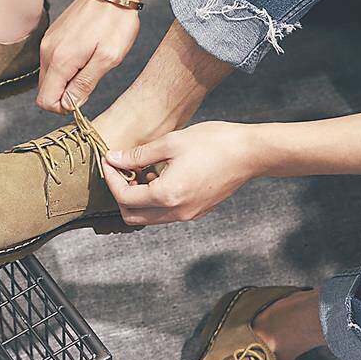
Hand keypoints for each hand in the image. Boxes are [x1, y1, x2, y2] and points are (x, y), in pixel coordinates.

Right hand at [37, 0, 138, 114]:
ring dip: (67, 80)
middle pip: (45, 90)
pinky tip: (86, 54)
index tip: (83, 97)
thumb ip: (85, 84)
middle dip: (65, 94)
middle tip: (90, 80)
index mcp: (60, 60)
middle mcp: (47, 52)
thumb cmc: (115, 23)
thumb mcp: (108, 58)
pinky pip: (52, 62)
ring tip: (90, 65)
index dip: (63, 107)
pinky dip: (66, 66)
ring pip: (49, 76)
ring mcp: (48, 42)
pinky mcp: (52, 35)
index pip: (45, 101)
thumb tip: (69, 105)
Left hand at [101, 122, 261, 225]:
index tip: (109, 160)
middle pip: (132, 216)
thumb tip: (114, 159)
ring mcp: (188, 214)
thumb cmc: (214, 143)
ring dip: (138, 198)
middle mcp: (176, 212)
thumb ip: (139, 155)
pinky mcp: (197, 211)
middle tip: (121, 169)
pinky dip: (154, 200)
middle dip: (120, 193)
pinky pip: (166, 213)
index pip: (124, 197)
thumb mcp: (171, 142)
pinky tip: (159, 175)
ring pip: (149, 217)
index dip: (111, 178)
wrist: (251, 153)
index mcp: (167, 195)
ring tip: (141, 170)